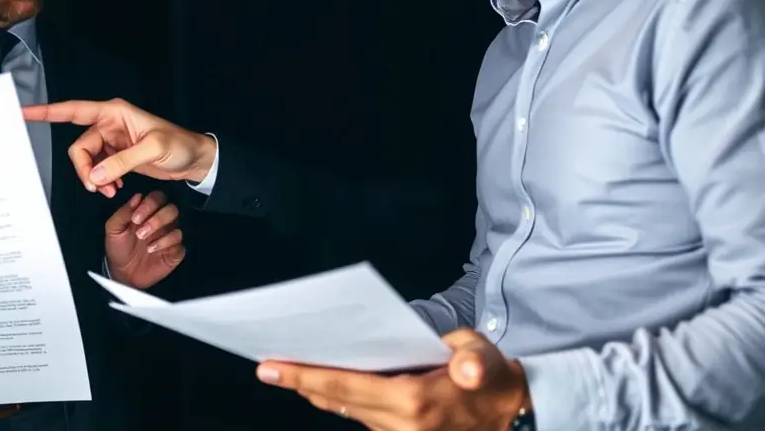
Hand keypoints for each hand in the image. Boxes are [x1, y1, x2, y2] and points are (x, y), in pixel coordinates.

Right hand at [23, 98, 216, 197]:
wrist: (193, 160)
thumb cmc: (179, 145)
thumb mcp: (153, 150)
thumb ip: (122, 162)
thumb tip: (97, 174)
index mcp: (114, 112)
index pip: (73, 110)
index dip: (46, 112)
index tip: (23, 112)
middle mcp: (109, 124)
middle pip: (79, 148)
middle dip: (85, 169)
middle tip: (98, 186)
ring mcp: (111, 141)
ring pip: (86, 161)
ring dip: (95, 178)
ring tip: (111, 190)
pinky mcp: (116, 156)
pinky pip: (97, 169)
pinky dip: (102, 181)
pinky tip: (114, 187)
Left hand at [104, 191, 184, 288]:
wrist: (122, 273)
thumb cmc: (119, 248)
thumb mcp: (114, 229)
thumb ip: (124, 212)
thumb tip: (137, 197)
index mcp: (147, 212)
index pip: (157, 198)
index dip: (149, 205)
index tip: (135, 218)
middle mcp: (161, 221)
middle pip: (171, 209)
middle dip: (157, 219)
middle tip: (140, 232)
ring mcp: (169, 235)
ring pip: (177, 224)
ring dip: (160, 231)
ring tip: (145, 243)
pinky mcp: (175, 250)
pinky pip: (179, 241)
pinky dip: (165, 243)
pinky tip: (152, 249)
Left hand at [255, 329, 529, 430]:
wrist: (513, 417)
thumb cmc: (490, 377)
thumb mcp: (484, 357)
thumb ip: (472, 359)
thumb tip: (464, 369)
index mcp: (413, 401)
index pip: (345, 385)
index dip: (304, 375)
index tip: (270, 367)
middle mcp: (400, 425)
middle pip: (338, 399)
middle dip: (301, 382)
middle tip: (268, 365)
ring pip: (347, 411)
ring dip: (319, 392)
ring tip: (290, 371)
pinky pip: (363, 417)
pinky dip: (342, 400)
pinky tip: (324, 386)